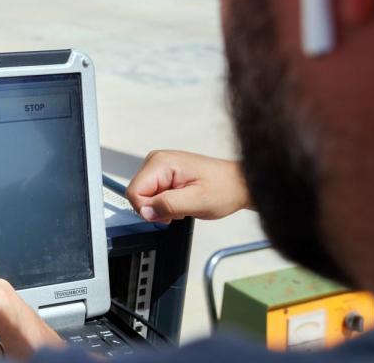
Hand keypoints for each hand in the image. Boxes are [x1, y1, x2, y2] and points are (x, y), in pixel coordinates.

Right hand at [126, 150, 249, 222]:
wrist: (239, 184)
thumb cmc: (225, 188)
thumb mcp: (197, 201)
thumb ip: (168, 205)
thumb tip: (145, 211)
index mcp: (161, 162)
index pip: (134, 192)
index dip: (148, 209)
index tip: (168, 213)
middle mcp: (156, 160)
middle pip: (138, 193)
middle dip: (156, 208)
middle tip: (179, 208)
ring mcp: (160, 166)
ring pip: (145, 196)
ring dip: (162, 206)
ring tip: (183, 203)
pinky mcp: (164, 173)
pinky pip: (153, 194)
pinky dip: (165, 203)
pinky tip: (181, 199)